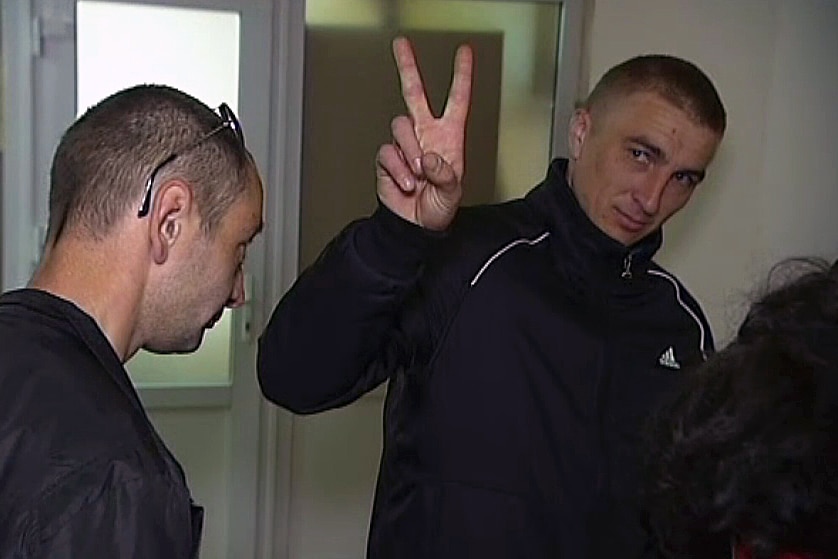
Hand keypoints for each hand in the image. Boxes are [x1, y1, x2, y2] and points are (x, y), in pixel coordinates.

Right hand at [376, 36, 472, 230]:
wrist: (414, 225)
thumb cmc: (438, 209)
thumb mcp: (452, 192)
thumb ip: (445, 173)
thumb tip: (429, 156)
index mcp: (449, 137)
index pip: (457, 100)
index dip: (461, 76)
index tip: (464, 52)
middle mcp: (425, 135)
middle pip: (414, 93)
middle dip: (408, 67)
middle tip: (402, 45)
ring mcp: (405, 145)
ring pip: (400, 127)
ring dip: (410, 152)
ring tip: (418, 175)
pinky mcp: (387, 158)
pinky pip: (388, 152)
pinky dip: (398, 170)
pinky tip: (407, 183)